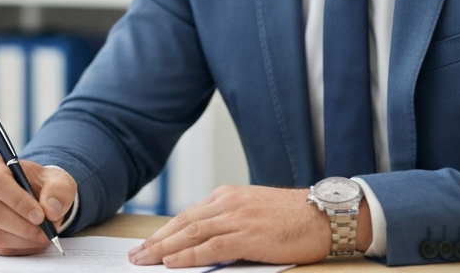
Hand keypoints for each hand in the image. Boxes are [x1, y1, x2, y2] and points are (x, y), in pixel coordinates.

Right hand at [0, 154, 77, 254]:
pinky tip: (32, 242)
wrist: (38, 197)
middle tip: (45, 232)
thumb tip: (51, 209)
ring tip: (42, 237)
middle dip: (23, 226)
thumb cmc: (44, 186)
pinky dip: (17, 248)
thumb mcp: (59, 181)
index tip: (40, 216)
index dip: (18, 202)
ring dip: (22, 240)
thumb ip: (59, 191)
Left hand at [129, 184, 371, 267]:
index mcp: (228, 196)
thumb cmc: (293, 218)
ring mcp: (237, 217)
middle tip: (135, 255)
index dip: (164, 232)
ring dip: (164, 249)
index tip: (146, 244)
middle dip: (156, 241)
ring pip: (191, 234)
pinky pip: (211, 246)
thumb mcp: (254, 212)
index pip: (187, 215)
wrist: (324, 215)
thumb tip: (204, 243)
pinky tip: (173, 263)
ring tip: (144, 260)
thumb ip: (229, 223)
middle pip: (183, 224)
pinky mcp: (248, 235)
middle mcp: (228, 203)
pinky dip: (188, 256)